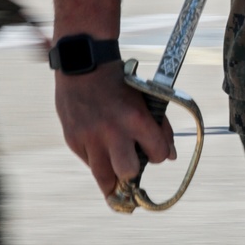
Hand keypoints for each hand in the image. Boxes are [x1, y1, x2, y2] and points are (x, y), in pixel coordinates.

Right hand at [55, 63, 176, 196]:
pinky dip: (97, 161)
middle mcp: (113, 132)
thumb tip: (170, 156)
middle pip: (129, 172)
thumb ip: (160, 126)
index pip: (157, 153)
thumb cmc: (120, 82)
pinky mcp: (74, 142)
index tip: (156, 152)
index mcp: (136, 118)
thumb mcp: (145, 98)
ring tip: (118, 176)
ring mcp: (91, 139)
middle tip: (133, 163)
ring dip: (114, 178)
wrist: (85, 66)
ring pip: (104, 178)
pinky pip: (89, 164)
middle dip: (135, 170)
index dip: (160, 154)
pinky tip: (102, 150)